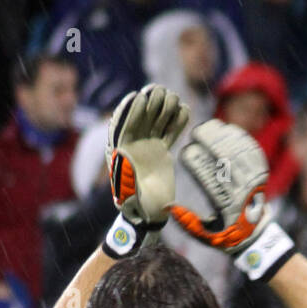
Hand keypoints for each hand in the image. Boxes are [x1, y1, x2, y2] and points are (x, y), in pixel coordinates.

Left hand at [103, 84, 189, 254]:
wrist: (150, 214)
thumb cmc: (136, 208)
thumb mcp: (128, 195)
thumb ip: (125, 178)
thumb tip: (123, 159)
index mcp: (121, 152)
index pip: (125, 125)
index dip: (132, 111)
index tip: (141, 97)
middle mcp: (134, 146)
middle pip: (141, 118)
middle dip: (150, 104)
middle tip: (161, 92)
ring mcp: (148, 147)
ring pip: (156, 121)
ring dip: (165, 109)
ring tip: (175, 99)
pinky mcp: (161, 151)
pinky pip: (169, 132)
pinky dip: (177, 122)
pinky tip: (185, 110)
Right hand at [170, 120, 295, 280]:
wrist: (256, 234)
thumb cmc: (226, 235)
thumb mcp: (206, 236)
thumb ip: (189, 223)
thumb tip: (169, 208)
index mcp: (229, 206)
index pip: (212, 179)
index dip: (198, 164)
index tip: (185, 152)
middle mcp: (244, 191)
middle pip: (228, 159)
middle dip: (212, 142)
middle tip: (196, 132)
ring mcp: (255, 181)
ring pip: (240, 151)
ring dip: (224, 136)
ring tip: (208, 126)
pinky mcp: (261, 173)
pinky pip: (252, 150)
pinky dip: (239, 137)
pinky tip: (226, 129)